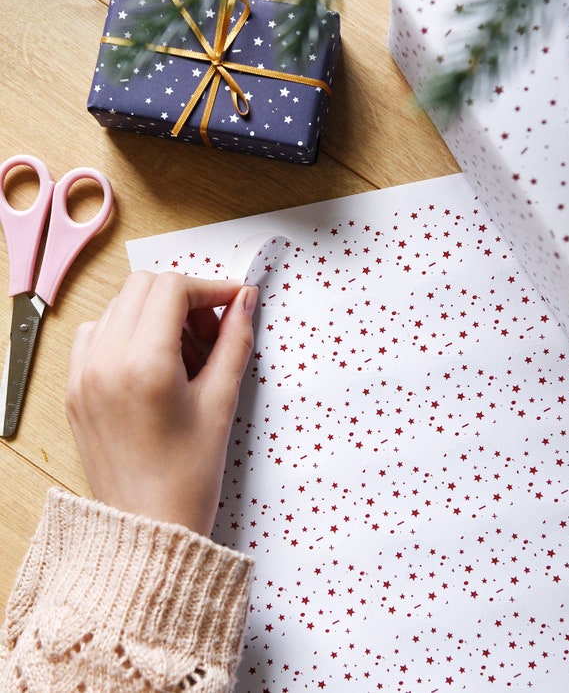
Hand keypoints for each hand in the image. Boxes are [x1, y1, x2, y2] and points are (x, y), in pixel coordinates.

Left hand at [65, 271, 256, 535]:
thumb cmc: (186, 478)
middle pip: (143, 286)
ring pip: (119, 306)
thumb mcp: (221, 402)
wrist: (147, 528)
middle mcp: (104, 362)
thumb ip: (235, 342)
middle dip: (184, 297)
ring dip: (155, 312)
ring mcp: (83, 374)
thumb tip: (245, 301)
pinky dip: (126, 331)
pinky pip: (96, 333)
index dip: (210, 288)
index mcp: (143, 364)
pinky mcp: (75, 388)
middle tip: (212, 330)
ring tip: (185, 350)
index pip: (172, 289)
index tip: (233, 302)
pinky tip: (153, 360)